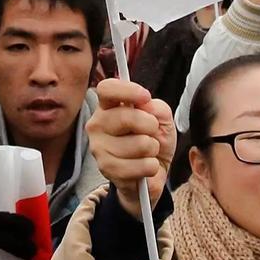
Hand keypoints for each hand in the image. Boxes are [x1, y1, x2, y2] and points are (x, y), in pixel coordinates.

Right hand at [87, 78, 175, 219]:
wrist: (151, 171)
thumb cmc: (153, 140)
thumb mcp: (161, 118)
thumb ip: (156, 107)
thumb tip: (145, 105)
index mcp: (108, 106)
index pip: (107, 89)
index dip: (127, 90)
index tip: (145, 97)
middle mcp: (98, 124)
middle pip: (126, 117)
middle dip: (150, 126)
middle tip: (151, 133)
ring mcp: (99, 148)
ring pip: (139, 144)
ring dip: (152, 149)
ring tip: (146, 152)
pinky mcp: (107, 169)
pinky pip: (142, 165)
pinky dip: (151, 166)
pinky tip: (143, 167)